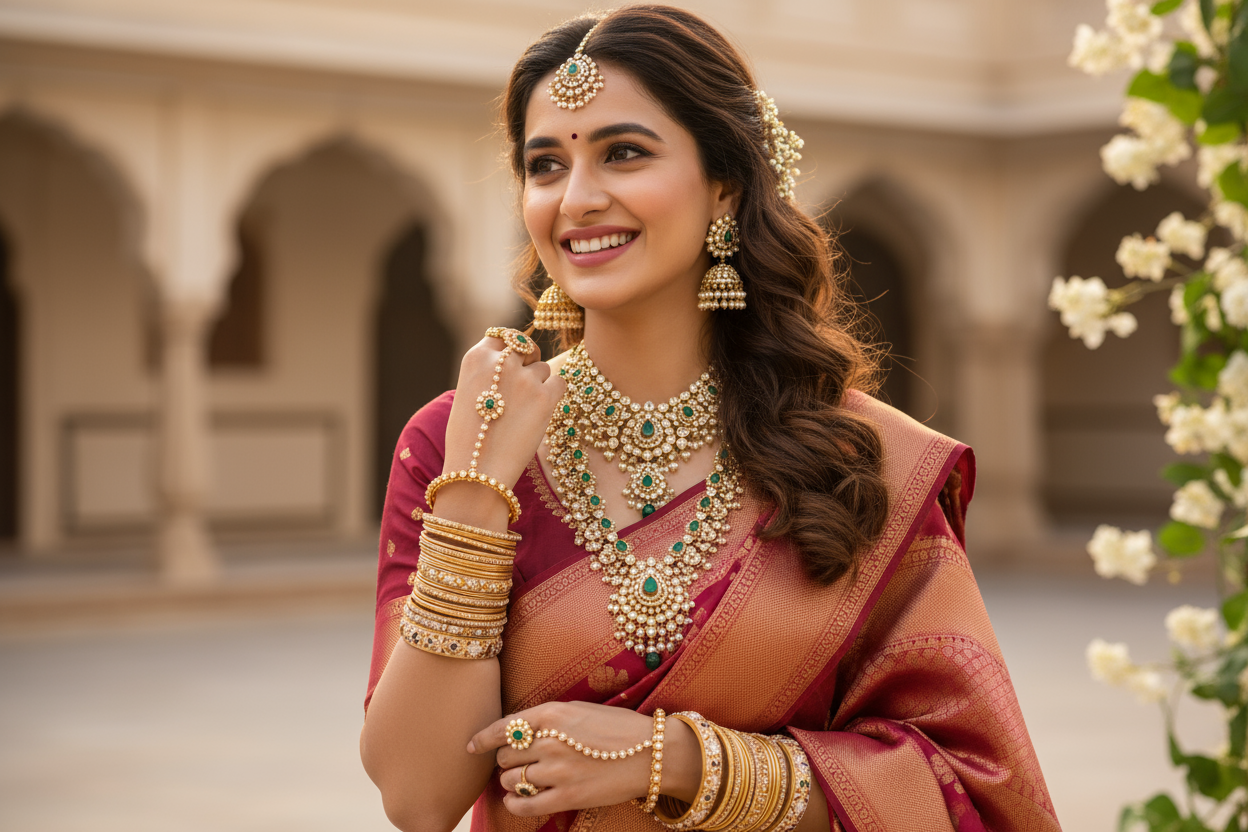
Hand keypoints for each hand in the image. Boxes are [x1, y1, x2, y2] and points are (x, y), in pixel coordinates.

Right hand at [437, 330, 564, 522]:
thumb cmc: (468, 438)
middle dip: (528, 359)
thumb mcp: (467, 393)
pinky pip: (560, 383)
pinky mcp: (545, 397)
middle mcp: (501, 361)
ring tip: (523, 411)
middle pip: (526, 346)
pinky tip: (540, 413)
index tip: (513, 362)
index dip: (511, 349)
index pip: (502, 336)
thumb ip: (486, 373)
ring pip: (543, 368)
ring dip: (539, 384)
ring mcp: (525, 378)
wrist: (477, 469)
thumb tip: (510, 363)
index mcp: (476, 357)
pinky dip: (554, 395)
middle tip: (525, 382)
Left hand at [468, 702, 660, 816]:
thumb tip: (516, 732)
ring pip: (510, 779)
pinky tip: (517, 799)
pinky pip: (524, 804)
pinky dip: (514, 803)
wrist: (651, 753)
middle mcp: (550, 741)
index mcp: (552, 714)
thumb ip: (546, 719)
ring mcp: (557, 771)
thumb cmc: (617, 728)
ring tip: (523, 779)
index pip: (503, 727)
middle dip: (506, 759)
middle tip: (517, 762)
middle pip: (505, 755)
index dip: (482, 739)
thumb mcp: (578, 710)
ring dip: (511, 780)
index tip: (472, 746)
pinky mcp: (566, 796)